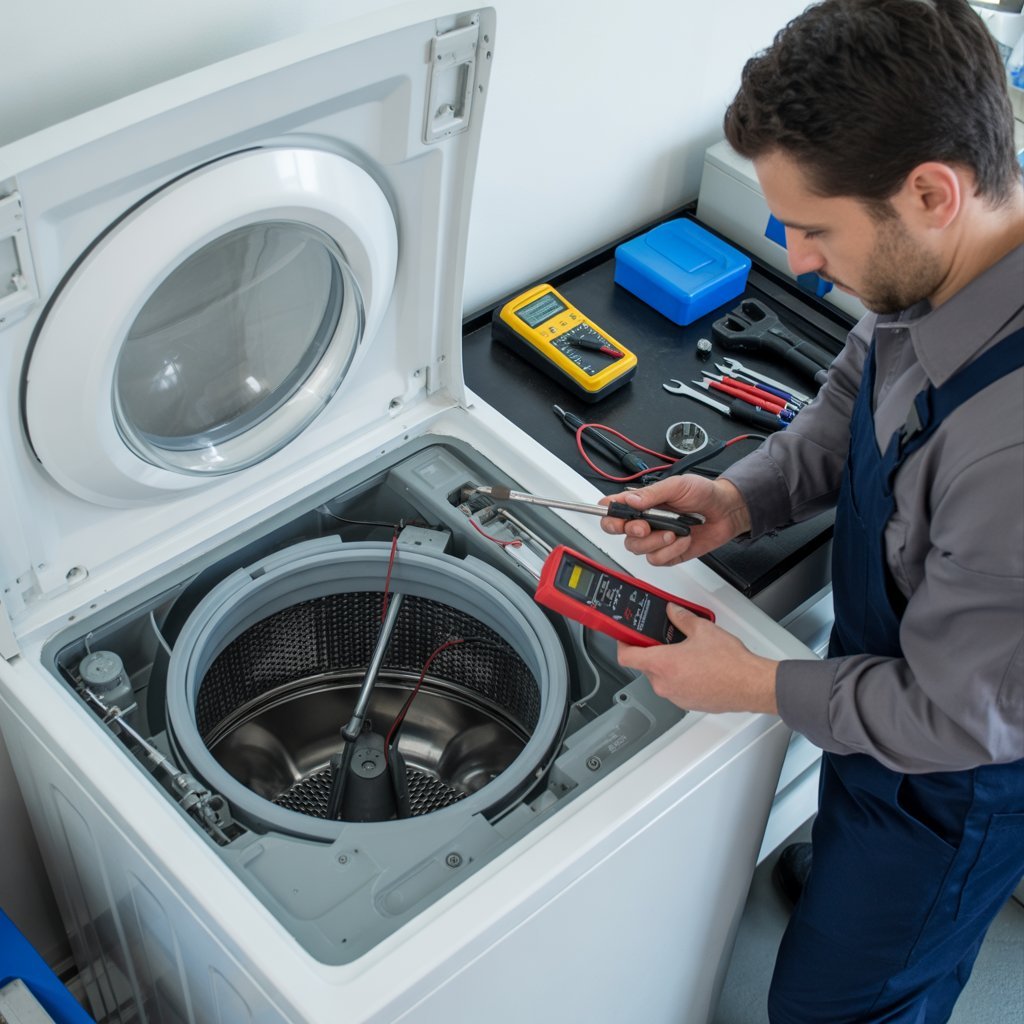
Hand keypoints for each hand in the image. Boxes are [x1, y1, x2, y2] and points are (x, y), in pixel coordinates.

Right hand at [599, 474, 751, 565]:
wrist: (726, 511)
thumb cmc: (703, 493)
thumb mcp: (677, 485)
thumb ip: (652, 494)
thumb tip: (629, 500)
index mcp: (642, 502)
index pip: (613, 509)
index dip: (607, 514)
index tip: (613, 515)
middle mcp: (645, 521)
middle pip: (618, 533)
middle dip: (630, 531)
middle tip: (644, 526)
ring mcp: (655, 538)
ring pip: (637, 548)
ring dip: (655, 541)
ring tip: (673, 531)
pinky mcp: (667, 553)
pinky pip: (657, 559)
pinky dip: (671, 550)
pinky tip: (682, 539)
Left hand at [617, 606, 777, 713]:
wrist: (750, 685)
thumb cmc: (731, 664)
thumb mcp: (702, 629)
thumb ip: (681, 618)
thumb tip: (672, 612)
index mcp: (662, 664)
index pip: (626, 657)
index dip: (622, 644)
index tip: (625, 636)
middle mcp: (664, 684)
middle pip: (644, 666)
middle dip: (652, 651)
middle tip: (664, 639)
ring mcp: (675, 696)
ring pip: (660, 677)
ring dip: (667, 665)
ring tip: (686, 652)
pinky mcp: (687, 703)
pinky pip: (674, 687)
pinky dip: (679, 677)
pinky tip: (695, 667)